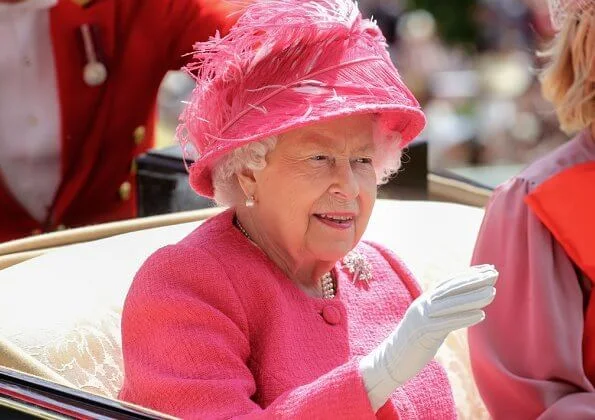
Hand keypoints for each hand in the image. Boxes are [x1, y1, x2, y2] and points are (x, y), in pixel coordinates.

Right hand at [359, 264, 497, 410]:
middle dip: (474, 280)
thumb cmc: (413, 344)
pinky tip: (481, 315)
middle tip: (495, 273)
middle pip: (451, 289)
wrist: (390, 360)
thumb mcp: (429, 323)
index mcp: (425, 301)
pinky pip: (446, 323)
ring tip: (493, 293)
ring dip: (473, 297)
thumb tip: (464, 306)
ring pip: (450, 304)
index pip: (449, 282)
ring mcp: (422, 318)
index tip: (487, 269)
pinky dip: (464, 318)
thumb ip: (443, 312)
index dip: (468, 274)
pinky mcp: (423, 333)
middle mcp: (423, 305)